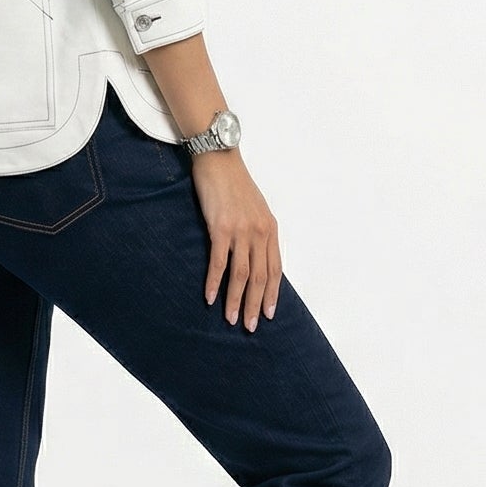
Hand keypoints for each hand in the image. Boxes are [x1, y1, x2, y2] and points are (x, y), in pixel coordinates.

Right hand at [190, 150, 281, 329]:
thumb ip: (257, 232)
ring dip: (236, 300)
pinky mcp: (221, 228)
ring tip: (231, 319)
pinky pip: (219, 263)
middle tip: (249, 326)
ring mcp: (241, 231)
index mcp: (270, 229)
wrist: (219, 160)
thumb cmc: (234, 184)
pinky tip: (210, 298)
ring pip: (242, 275)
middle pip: (260, 277)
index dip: (272, 294)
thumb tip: (255, 256)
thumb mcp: (255, 209)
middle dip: (255, 304)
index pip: (275, 269)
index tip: (268, 313)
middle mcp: (259, 232)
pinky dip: (215, 283)